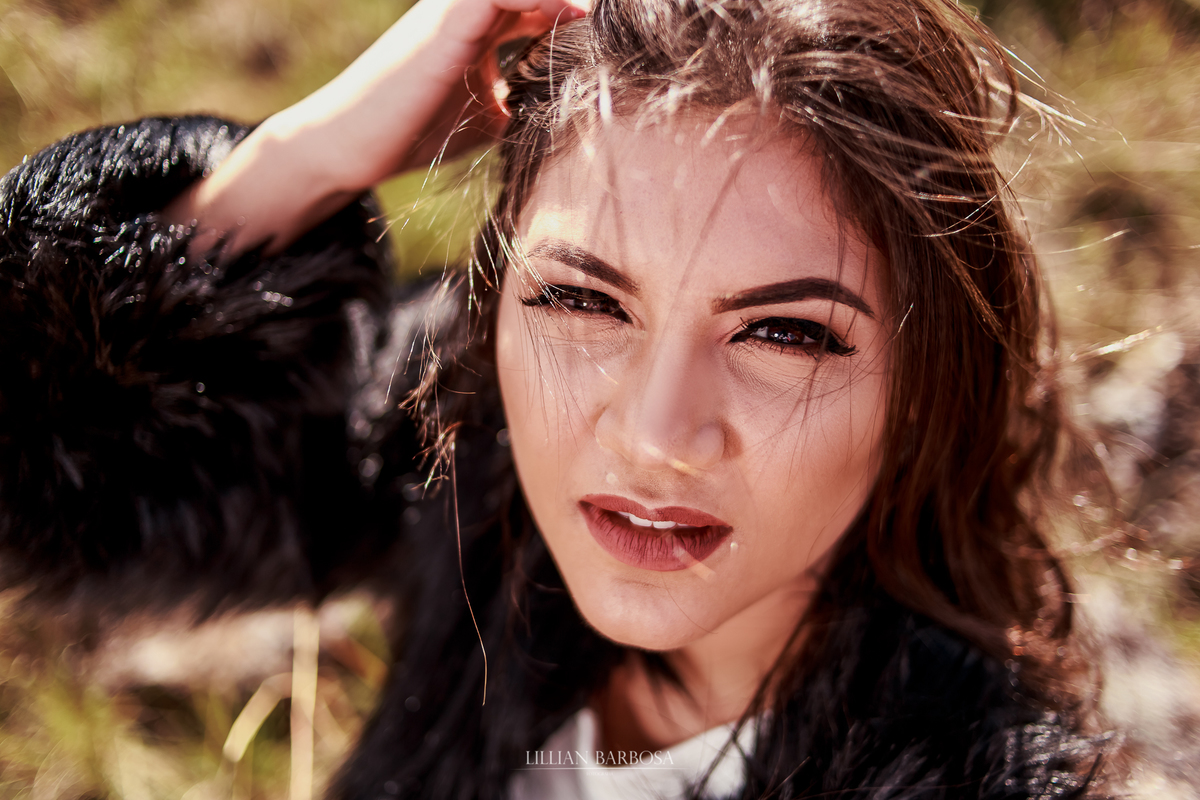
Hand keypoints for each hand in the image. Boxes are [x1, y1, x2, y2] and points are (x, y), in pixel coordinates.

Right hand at [166, 0, 586, 254]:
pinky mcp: (444, 26)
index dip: (577, 10)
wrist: (352, 146)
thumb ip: (523, 100)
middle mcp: (468, 9)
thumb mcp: (488, 115)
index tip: (624, 27)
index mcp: (481, 25)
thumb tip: (567, 114)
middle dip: (574, 1)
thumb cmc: (415, 131)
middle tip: (631, 11)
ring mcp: (454, 13)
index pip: (541, 1)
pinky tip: (573, 13)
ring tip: (601, 9)